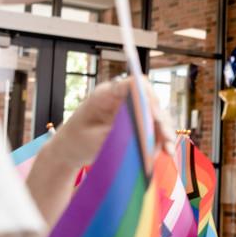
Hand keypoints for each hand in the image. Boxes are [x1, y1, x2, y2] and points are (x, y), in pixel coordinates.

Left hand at [49, 77, 175, 170]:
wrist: (67, 151)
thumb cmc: (75, 141)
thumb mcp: (93, 138)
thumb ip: (117, 133)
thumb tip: (141, 133)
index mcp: (107, 94)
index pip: (134, 84)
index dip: (148, 96)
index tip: (156, 116)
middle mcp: (121, 99)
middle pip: (149, 102)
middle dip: (161, 120)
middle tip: (166, 139)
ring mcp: (129, 112)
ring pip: (154, 116)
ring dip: (163, 132)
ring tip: (167, 150)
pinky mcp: (133, 124)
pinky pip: (151, 128)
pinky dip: (158, 140)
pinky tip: (164, 152)